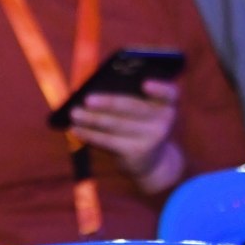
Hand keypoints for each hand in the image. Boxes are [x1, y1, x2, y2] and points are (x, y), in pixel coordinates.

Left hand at [68, 79, 184, 193]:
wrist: (152, 160)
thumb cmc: (140, 123)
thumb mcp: (142, 109)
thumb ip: (127, 95)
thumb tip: (91, 91)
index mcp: (166, 102)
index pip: (170, 93)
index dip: (159, 88)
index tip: (144, 84)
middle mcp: (164, 119)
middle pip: (133, 107)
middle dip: (108, 103)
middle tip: (86, 99)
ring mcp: (152, 137)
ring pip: (116, 124)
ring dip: (92, 119)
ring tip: (74, 113)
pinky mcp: (137, 152)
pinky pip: (108, 140)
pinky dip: (89, 134)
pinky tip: (75, 129)